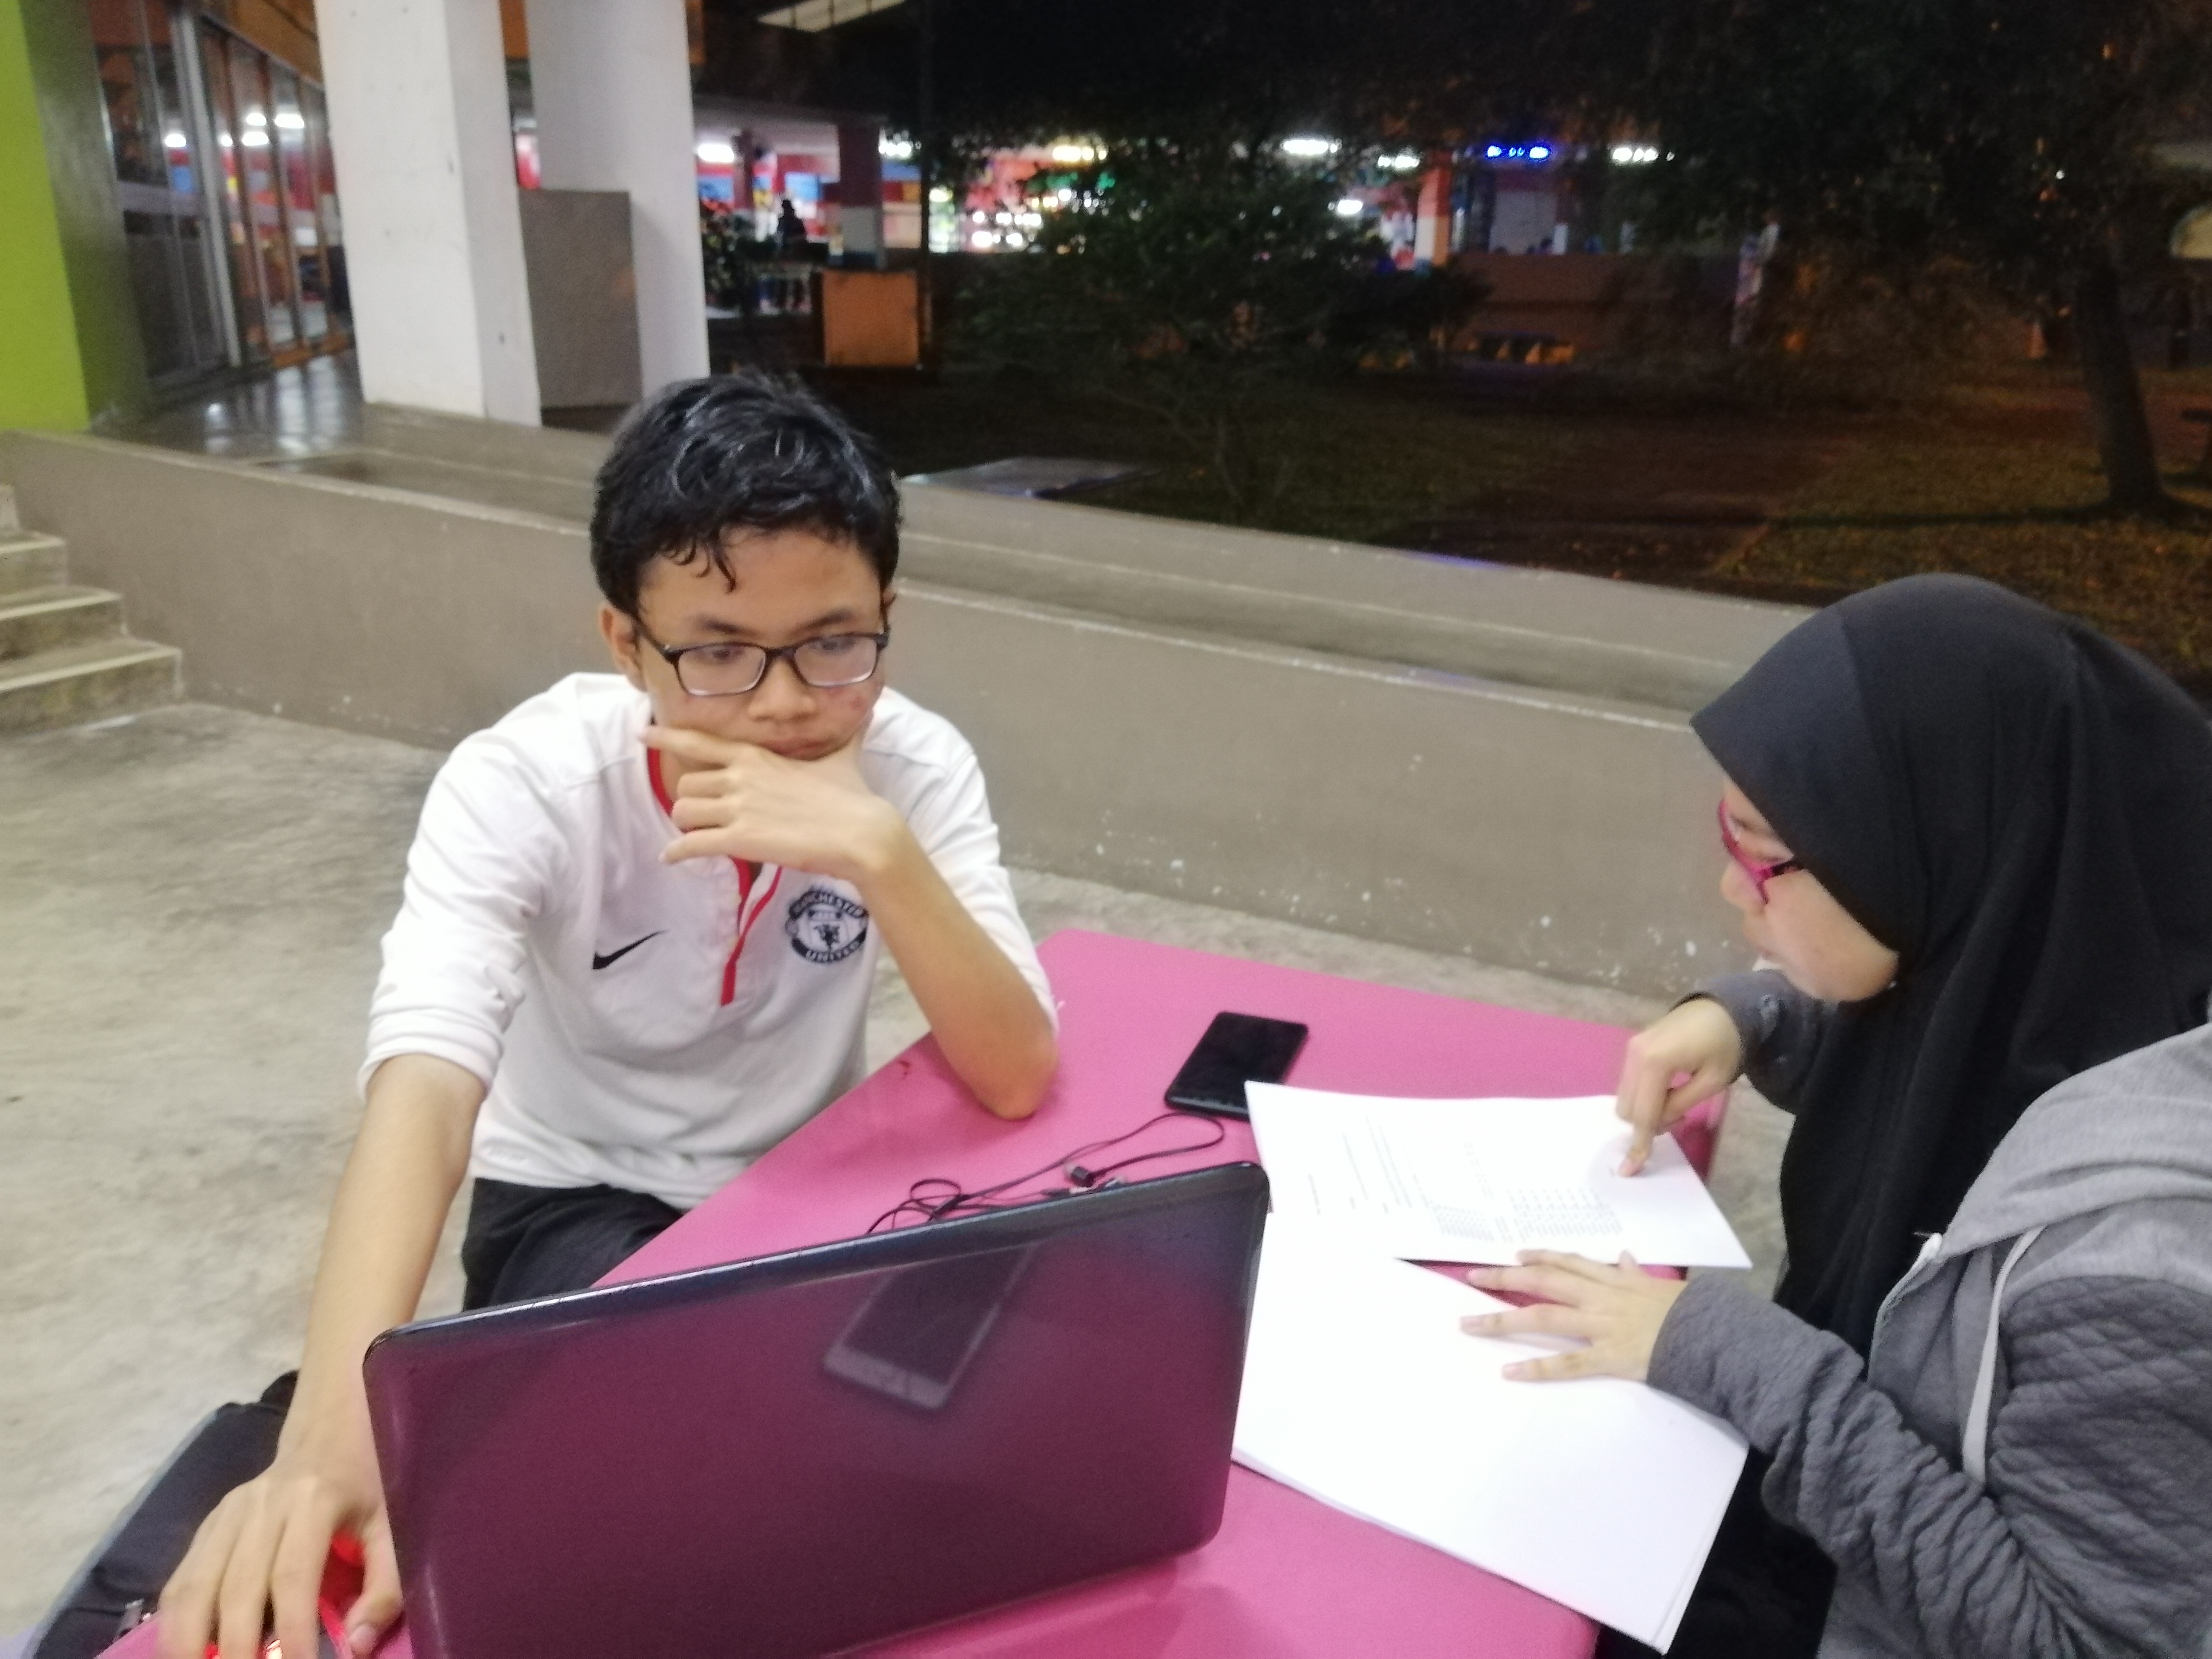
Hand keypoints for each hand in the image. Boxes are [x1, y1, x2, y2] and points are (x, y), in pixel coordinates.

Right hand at [159, 1436, 399, 1658]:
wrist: (328, 1432)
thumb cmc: (365, 1483)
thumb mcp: (392, 1525)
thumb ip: (384, 1586)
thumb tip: (355, 1646)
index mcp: (313, 1501)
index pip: (292, 1576)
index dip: (291, 1630)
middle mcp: (261, 1506)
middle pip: (236, 1587)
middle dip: (235, 1647)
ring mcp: (227, 1514)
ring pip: (195, 1585)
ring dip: (189, 1640)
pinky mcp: (207, 1525)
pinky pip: (182, 1578)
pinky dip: (176, 1621)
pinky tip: (183, 1649)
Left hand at [643, 725, 905, 882]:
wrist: (861, 833)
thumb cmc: (852, 796)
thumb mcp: (844, 759)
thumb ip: (848, 738)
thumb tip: (870, 714)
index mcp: (756, 756)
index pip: (700, 741)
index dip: (667, 738)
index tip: (644, 735)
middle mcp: (739, 777)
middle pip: (686, 783)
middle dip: (691, 800)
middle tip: (703, 815)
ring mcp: (737, 809)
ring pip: (683, 810)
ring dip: (685, 825)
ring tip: (693, 835)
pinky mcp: (738, 840)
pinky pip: (690, 844)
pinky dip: (676, 852)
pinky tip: (671, 858)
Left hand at [1460, 1251, 1685, 1380]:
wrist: (1712, 1334)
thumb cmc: (1688, 1310)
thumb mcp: (1661, 1284)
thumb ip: (1635, 1273)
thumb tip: (1624, 1258)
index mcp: (1613, 1281)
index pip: (1568, 1263)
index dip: (1540, 1257)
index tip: (1516, 1255)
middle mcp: (1599, 1299)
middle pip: (1543, 1283)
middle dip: (1505, 1279)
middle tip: (1473, 1277)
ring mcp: (1600, 1327)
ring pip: (1543, 1319)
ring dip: (1503, 1321)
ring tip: (1470, 1325)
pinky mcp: (1608, 1357)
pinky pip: (1567, 1363)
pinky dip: (1537, 1368)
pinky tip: (1509, 1371)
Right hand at [1614, 997, 1741, 1174]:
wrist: (1724, 1007)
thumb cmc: (1725, 1045)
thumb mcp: (1712, 1082)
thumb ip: (1680, 1104)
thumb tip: (1658, 1123)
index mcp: (1655, 1063)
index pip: (1643, 1113)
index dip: (1640, 1143)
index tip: (1631, 1169)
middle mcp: (1635, 1055)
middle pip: (1627, 1108)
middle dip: (1648, 1123)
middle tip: (1680, 1116)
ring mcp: (1631, 1049)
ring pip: (1625, 1097)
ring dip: (1645, 1110)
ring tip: (1676, 1100)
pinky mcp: (1634, 1047)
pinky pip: (1629, 1083)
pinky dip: (1644, 1096)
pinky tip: (1667, 1089)